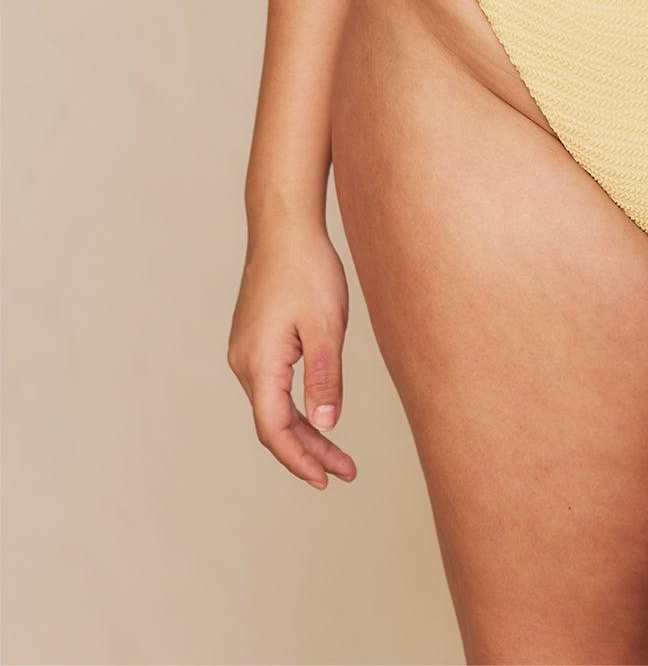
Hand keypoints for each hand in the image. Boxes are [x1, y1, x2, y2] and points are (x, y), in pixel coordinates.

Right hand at [226, 220, 357, 488]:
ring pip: (273, 406)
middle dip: (308, 451)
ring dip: (304, 430)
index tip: (328, 480)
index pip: (274, 430)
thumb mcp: (327, 326)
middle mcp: (244, 362)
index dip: (300, 460)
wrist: (284, 225)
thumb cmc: (308, 269)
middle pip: (273, 423)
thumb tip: (326, 426)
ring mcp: (246, 350)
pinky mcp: (254, 339)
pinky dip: (295, 406)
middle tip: (345, 472)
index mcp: (259, 363)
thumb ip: (325, 378)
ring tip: (338, 454)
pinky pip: (273, 386)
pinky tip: (318, 414)